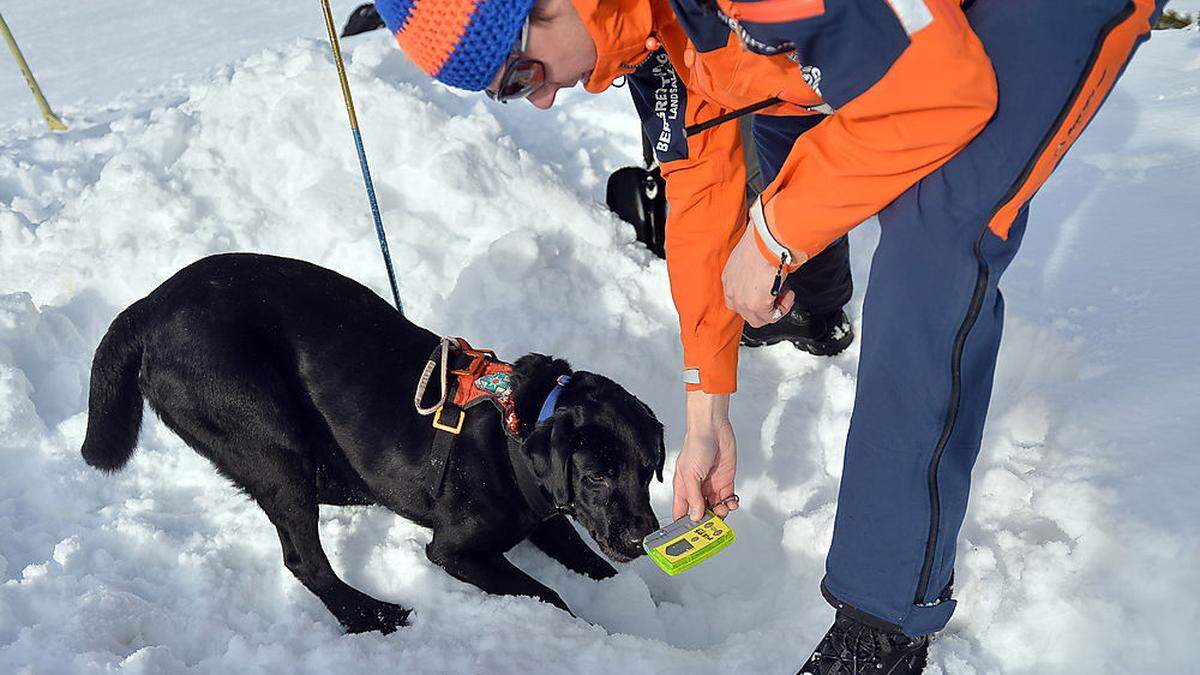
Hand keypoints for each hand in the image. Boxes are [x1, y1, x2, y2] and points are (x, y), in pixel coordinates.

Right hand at [673, 391, 738, 520]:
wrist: (713, 429)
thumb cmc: (695, 445)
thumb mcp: (690, 474)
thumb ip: (693, 497)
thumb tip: (696, 516)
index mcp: (683, 488)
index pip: (682, 512)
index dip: (685, 525)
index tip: (690, 537)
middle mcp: (697, 489)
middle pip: (701, 513)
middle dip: (706, 522)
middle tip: (712, 529)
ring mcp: (711, 486)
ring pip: (716, 508)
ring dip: (721, 514)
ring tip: (723, 512)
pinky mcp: (726, 482)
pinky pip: (728, 499)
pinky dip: (731, 504)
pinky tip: (731, 503)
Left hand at [722, 222, 799, 326]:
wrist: (767, 240)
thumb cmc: (761, 241)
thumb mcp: (749, 255)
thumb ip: (752, 269)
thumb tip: (763, 273)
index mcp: (728, 278)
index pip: (736, 299)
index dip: (753, 300)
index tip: (765, 292)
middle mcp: (732, 291)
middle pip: (745, 313)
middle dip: (763, 308)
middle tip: (776, 296)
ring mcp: (742, 300)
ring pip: (757, 319)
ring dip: (774, 310)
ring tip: (784, 295)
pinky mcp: (756, 305)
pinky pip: (772, 317)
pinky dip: (783, 309)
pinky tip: (788, 295)